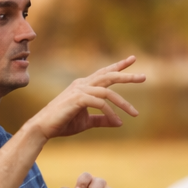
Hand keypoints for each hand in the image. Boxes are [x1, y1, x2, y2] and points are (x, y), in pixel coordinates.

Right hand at [21, 55, 143, 140]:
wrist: (43, 128)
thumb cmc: (62, 123)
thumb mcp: (86, 122)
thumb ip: (102, 120)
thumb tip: (119, 122)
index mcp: (83, 86)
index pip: (104, 73)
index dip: (118, 66)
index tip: (132, 60)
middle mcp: (82, 84)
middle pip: (108, 75)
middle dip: (127, 75)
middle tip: (144, 77)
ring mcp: (79, 90)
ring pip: (108, 92)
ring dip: (123, 103)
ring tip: (135, 113)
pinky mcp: (77, 99)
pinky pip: (100, 104)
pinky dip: (110, 113)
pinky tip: (116, 121)